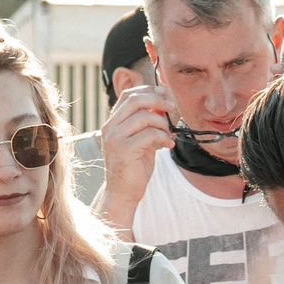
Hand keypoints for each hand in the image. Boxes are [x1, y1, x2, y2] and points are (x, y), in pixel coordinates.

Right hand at [96, 84, 176, 226]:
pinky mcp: (124, 150)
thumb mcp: (141, 139)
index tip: (166, 95)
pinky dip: (163, 137)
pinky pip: (149, 134)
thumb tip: (164, 104)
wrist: (123, 193)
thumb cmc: (134, 166)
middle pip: (135, 99)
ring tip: (169, 134)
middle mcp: (110, 127)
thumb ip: (148, 123)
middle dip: (158, 99)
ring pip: (144, 116)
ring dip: (163, 123)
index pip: (129, 95)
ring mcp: (115, 139)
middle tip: (173, 107)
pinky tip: (167, 145)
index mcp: (113, 122)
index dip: (149, 90)